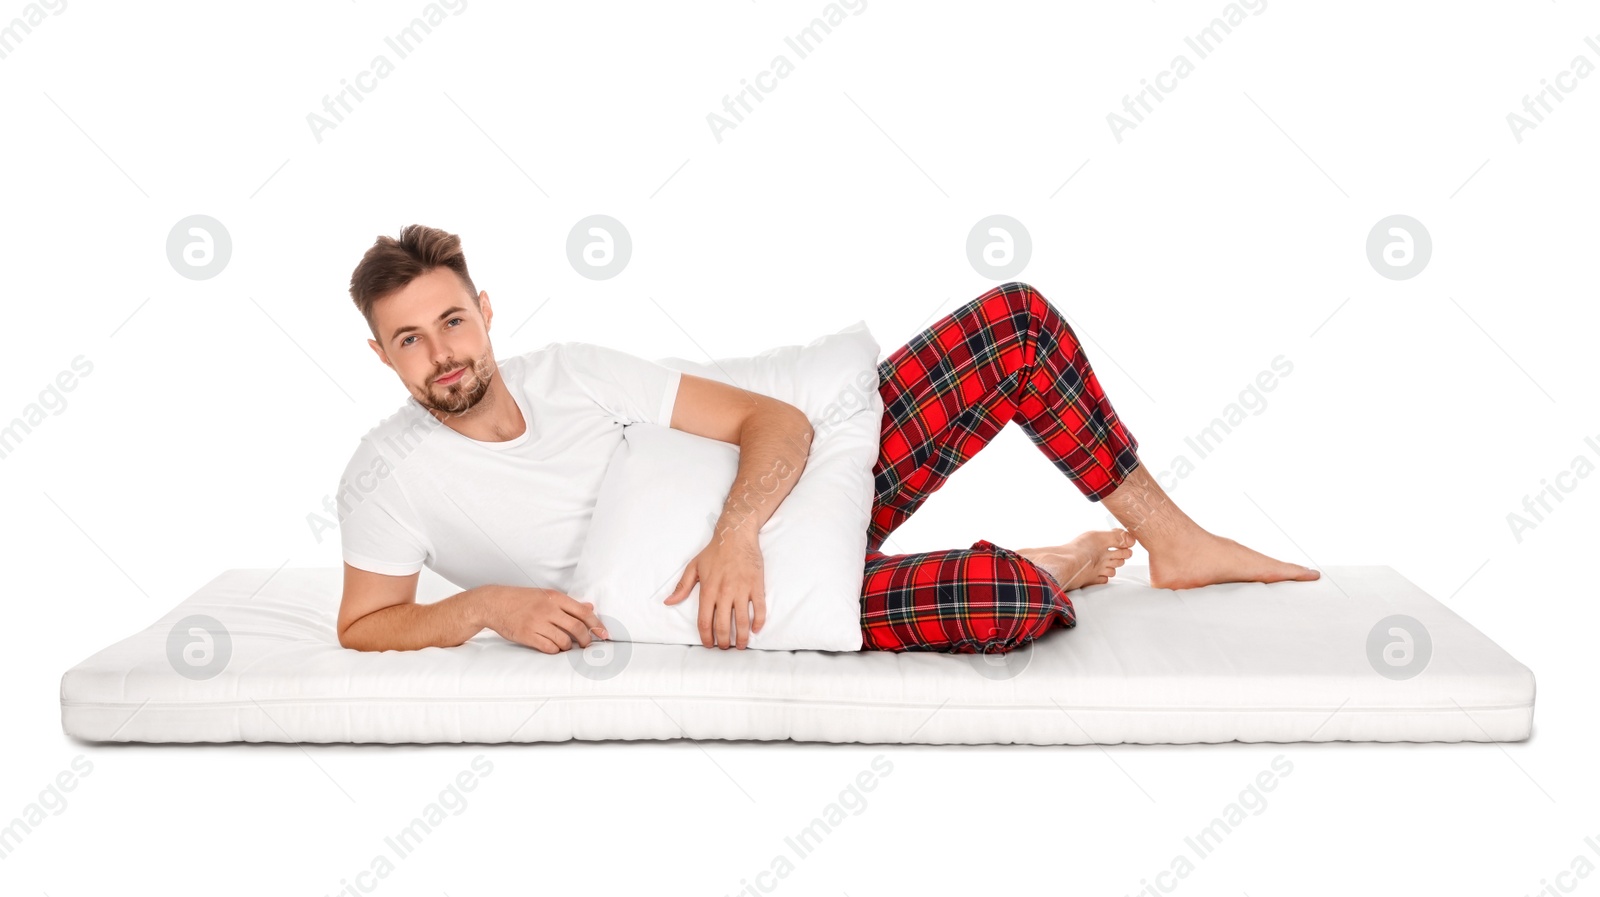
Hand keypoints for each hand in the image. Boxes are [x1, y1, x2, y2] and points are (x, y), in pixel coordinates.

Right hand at [484, 586, 607, 653]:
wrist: (494, 603)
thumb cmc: (521, 599)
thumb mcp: (545, 595)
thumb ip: (568, 603)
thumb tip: (590, 608)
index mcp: (555, 597)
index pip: (583, 613)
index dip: (596, 625)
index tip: (604, 634)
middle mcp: (548, 609)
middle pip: (577, 628)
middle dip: (586, 640)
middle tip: (586, 645)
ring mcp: (537, 623)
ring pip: (564, 641)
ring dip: (569, 647)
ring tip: (566, 646)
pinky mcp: (527, 635)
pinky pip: (549, 648)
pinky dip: (555, 650)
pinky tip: (553, 647)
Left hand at [663, 531, 766, 648]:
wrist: (736, 536)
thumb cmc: (714, 552)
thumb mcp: (693, 567)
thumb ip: (682, 587)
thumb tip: (668, 602)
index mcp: (708, 590)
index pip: (704, 621)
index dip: (706, 637)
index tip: (708, 645)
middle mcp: (724, 592)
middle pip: (722, 625)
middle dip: (723, 642)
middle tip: (724, 647)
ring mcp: (742, 590)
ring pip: (742, 621)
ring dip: (741, 637)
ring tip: (740, 645)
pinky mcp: (756, 586)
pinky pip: (759, 608)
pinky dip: (758, 622)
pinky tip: (756, 629)